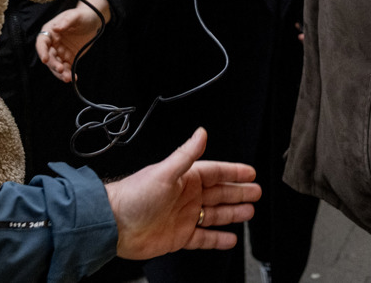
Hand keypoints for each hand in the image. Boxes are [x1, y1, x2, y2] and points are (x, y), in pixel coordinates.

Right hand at [37, 0, 108, 82]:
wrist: (93, 21)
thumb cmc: (82, 15)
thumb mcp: (75, 15)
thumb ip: (66, 21)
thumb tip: (56, 29)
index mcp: (50, 31)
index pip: (42, 43)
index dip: (42, 51)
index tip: (45, 59)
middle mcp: (53, 43)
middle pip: (49, 56)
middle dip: (53, 64)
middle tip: (61, 69)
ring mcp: (60, 52)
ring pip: (57, 65)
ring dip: (61, 73)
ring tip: (68, 78)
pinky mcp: (69, 58)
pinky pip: (67, 68)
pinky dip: (69, 74)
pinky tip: (74, 78)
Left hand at [104, 128, 259, 259]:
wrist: (115, 224)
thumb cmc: (133, 195)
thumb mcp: (164, 171)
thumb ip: (186, 154)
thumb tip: (201, 133)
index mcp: (184, 178)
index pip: (216, 172)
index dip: (233, 172)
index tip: (250, 172)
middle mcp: (186, 196)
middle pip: (220, 193)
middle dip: (238, 192)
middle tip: (256, 192)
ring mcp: (183, 217)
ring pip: (215, 214)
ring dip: (232, 213)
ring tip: (249, 212)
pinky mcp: (179, 236)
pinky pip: (204, 238)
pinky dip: (218, 239)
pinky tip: (230, 238)